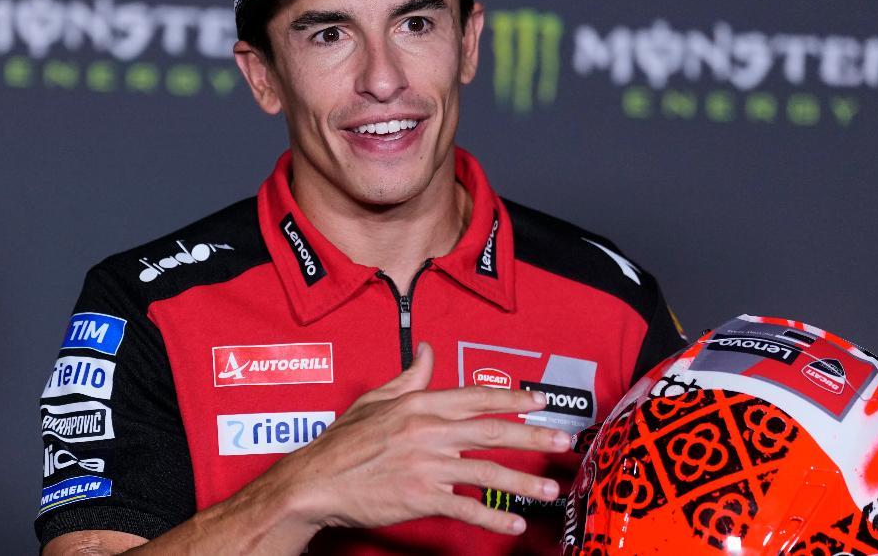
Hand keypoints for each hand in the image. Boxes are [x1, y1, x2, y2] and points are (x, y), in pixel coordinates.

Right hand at [274, 342, 570, 535]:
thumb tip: (428, 352)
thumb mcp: (374, 400)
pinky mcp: (419, 497)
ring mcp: (425, 466)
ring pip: (486, 472)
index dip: (512, 399)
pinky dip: (492, 518)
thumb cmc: (341, 443)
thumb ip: (409, 378)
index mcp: (419, 405)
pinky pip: (465, 508)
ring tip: (547, 490)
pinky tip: (512, 524)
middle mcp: (428, 432)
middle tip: (562, 441)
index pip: (476, 397)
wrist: (314, 482)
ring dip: (522, 483)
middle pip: (492, 431)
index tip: (540, 401)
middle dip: (533, 437)